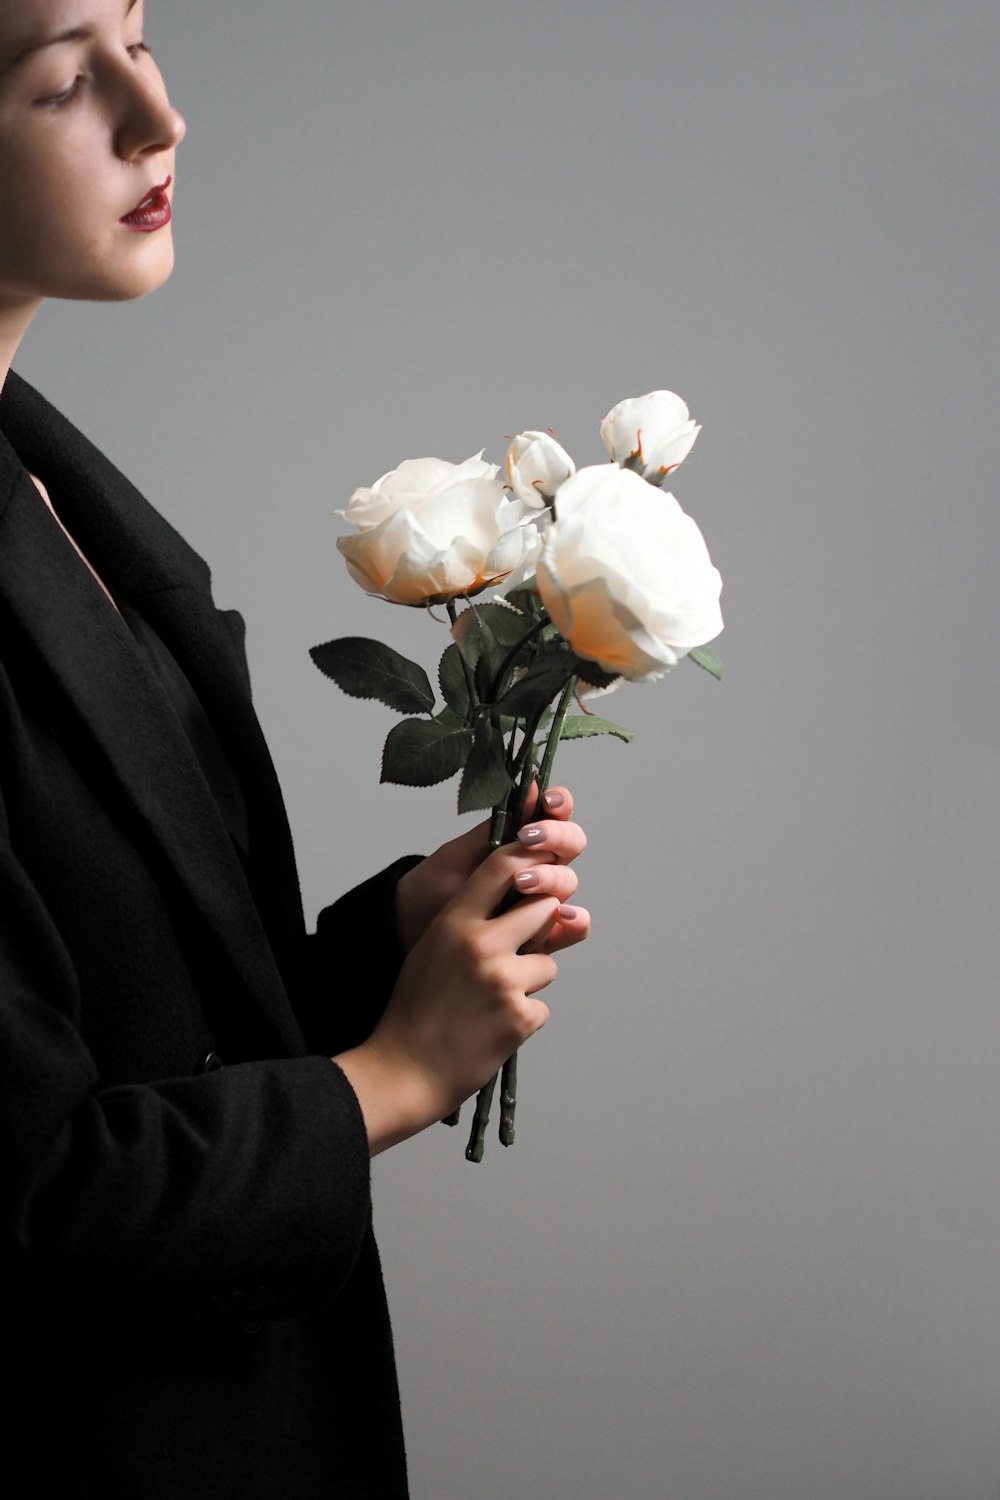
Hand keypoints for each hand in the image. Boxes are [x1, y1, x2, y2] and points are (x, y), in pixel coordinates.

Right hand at [335, 818, 587, 1153]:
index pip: (502, 868)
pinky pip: (542, 1005)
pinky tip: (492, 1029)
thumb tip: (516, 898)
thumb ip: (470, 921)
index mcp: (454, 923)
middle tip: (519, 946)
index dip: (530, 857)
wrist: (404, 1070)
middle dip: (541, 925)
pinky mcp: (520, 1016)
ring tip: (491, 1002)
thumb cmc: (415, 1009)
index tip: (544, 855)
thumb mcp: (432, 949)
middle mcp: (481, 945)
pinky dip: (523, 1018)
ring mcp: (503, 981)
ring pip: (547, 962)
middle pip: (545, 907)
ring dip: (529, 981)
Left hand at [394, 784, 588, 954]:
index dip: (559, 804)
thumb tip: (530, 784)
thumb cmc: (434, 888)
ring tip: (521, 882)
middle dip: (557, 837)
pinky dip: (575, 919)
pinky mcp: (542, 933)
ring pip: (569, 882)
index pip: (555, 815)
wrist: (413, 929)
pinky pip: (573, 926)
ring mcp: (541, 900)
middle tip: (528, 840)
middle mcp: (538, 867)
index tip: (548, 800)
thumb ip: (498, 826)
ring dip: (553, 877)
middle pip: (571, 845)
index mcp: (521, 841)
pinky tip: (561, 915)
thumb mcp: (460, 853)